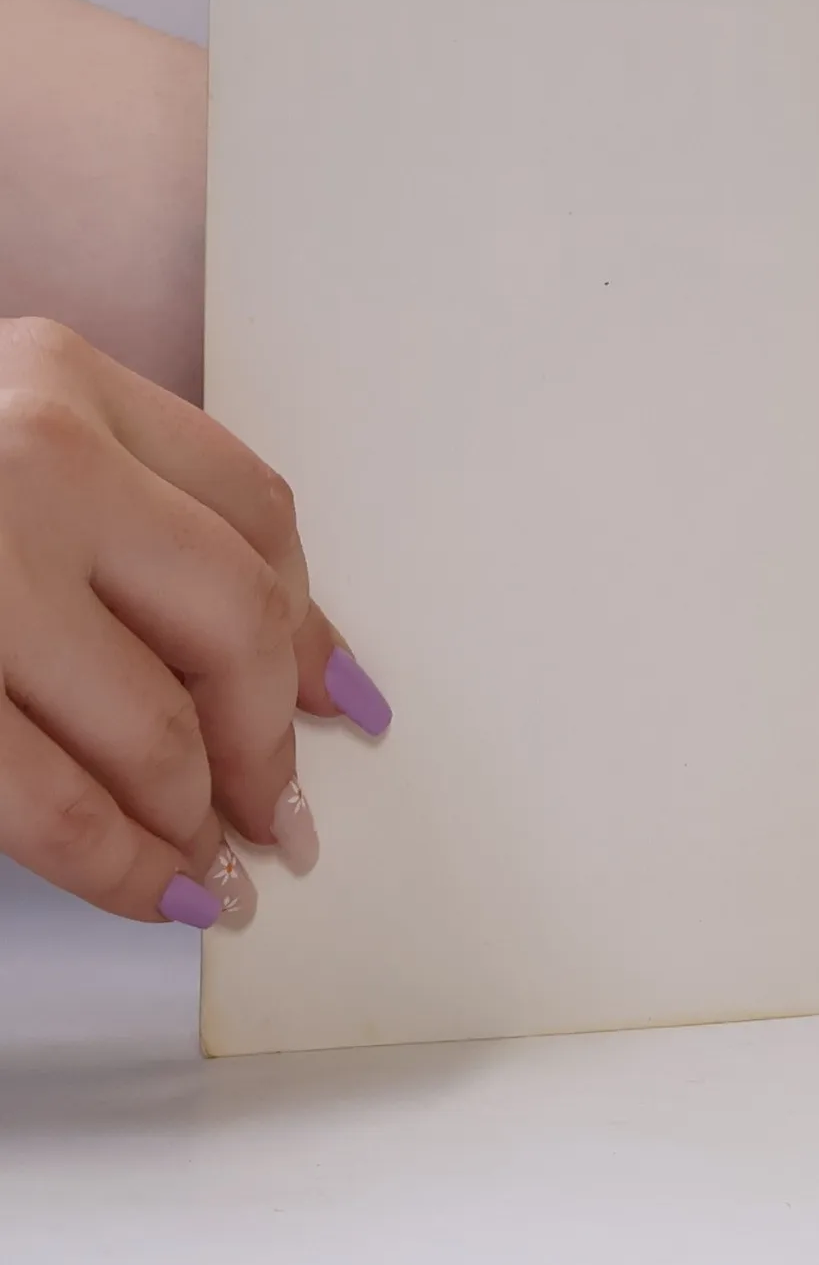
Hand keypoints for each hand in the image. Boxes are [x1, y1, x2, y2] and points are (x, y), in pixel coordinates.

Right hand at [0, 317, 389, 927]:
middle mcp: (24, 454)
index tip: (338, 698)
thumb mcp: (1, 438)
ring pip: (147, 719)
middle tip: (284, 814)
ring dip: (198, 815)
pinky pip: (38, 793)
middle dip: (267, 737)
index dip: (309, 620)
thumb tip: (287, 665)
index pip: (255, 509)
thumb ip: (120, 514)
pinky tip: (151, 885)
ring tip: (215, 866)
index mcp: (60, 379)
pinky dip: (113, 860)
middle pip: (229, 615)